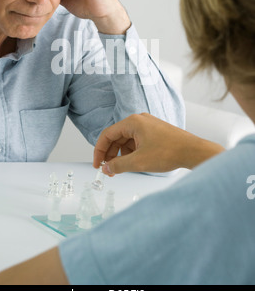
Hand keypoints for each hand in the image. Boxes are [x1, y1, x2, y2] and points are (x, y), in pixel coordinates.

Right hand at [93, 113, 224, 173]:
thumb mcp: (139, 162)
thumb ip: (118, 165)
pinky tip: (134, 163)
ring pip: (127, 140)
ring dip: (122, 154)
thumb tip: (106, 169)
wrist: (193, 151)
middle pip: (116, 137)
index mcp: (133, 122)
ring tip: (122, 169)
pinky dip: (132, 152)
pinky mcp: (155, 132)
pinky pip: (137, 141)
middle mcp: (139, 120)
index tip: (97, 164)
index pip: (107, 134)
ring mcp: (148, 125)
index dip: (100, 151)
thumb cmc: (170, 152)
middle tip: (109, 170)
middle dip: (111, 154)